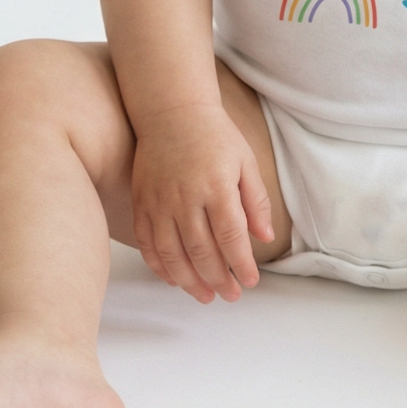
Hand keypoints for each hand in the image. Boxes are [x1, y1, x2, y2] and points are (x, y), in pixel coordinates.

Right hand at [130, 103, 274, 302]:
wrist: (172, 111)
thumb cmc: (215, 135)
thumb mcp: (245, 161)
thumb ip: (256, 201)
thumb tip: (265, 238)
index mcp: (216, 186)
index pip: (230, 236)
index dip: (241, 264)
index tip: (251, 281)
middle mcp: (185, 197)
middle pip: (202, 251)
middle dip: (219, 280)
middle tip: (231, 295)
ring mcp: (159, 202)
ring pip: (173, 254)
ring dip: (189, 281)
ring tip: (205, 296)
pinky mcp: (141, 202)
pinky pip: (148, 243)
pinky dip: (160, 266)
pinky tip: (173, 279)